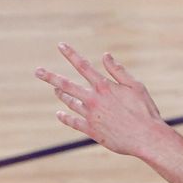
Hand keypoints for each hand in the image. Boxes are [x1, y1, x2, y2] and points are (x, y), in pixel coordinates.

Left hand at [35, 43, 164, 156]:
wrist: (145, 137)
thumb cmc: (145, 111)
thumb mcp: (136, 86)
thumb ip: (118, 71)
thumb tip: (106, 55)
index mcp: (104, 86)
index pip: (83, 65)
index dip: (71, 54)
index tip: (60, 45)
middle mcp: (93, 99)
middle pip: (66, 85)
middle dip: (50, 77)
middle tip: (37, 71)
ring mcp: (90, 115)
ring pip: (70, 102)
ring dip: (62, 95)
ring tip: (56, 90)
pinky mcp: (91, 130)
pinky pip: (73, 122)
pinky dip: (64, 117)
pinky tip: (59, 114)